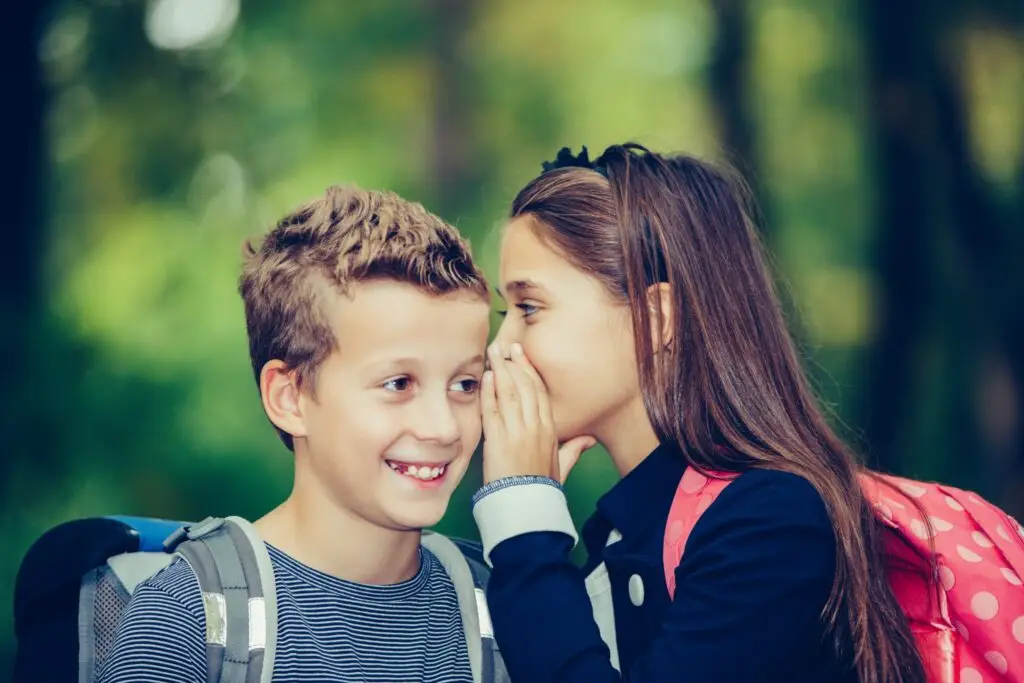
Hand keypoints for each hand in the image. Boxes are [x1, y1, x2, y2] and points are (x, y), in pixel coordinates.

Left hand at [481, 342, 595, 483]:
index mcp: (551, 430)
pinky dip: (488, 392)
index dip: (530, 372)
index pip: (540, 393)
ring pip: (509, 393)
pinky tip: (485, 376)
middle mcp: (535, 427)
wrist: (527, 509)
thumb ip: (574, 450)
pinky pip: (492, 410)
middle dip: (515, 364)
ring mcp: (516, 432)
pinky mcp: (497, 441)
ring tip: (493, 353)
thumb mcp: (562, 468)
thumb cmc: (542, 490)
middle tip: (506, 346)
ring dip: (500, 370)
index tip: (523, 356)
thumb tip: (589, 439)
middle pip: (525, 387)